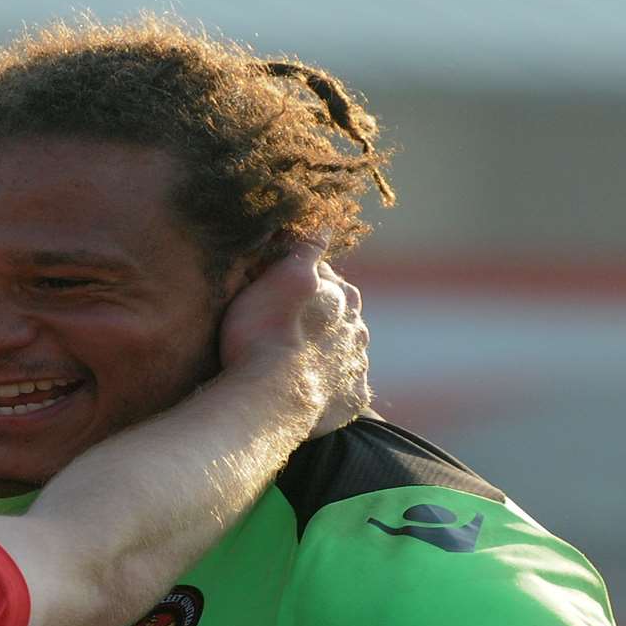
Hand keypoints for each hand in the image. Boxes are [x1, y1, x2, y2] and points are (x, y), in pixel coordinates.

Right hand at [218, 237, 371, 438]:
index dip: (303, 284)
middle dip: (319, 321)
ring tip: (292, 364)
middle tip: (284, 329)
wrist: (271, 398)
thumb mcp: (283, 277)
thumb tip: (327, 223)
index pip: (327, 281)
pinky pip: (341, 391)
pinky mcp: (349, 402)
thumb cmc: (267, 333)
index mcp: (345, 298)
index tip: (280, 291)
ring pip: (342, 355)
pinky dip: (327, 388)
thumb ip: (308, 250)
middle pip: (339, 319)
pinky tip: (305, 391)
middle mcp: (358, 331)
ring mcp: (355, 369)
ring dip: (324, 355)